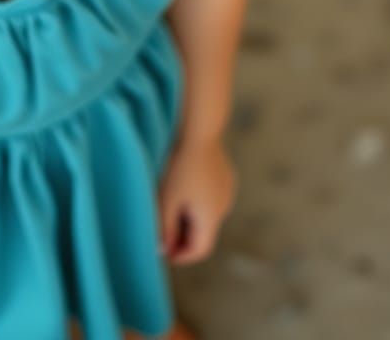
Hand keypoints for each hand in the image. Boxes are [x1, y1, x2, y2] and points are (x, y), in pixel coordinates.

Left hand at [156, 135, 236, 264]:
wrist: (200, 133)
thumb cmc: (180, 167)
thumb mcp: (167, 199)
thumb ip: (164, 228)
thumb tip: (162, 250)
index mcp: (210, 218)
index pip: (200, 251)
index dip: (181, 256)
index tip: (164, 254)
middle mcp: (223, 209)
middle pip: (204, 234)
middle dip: (184, 237)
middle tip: (163, 232)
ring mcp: (227, 193)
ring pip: (207, 216)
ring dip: (190, 219)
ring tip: (170, 208)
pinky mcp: (226, 179)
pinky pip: (211, 200)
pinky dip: (197, 203)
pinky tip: (183, 189)